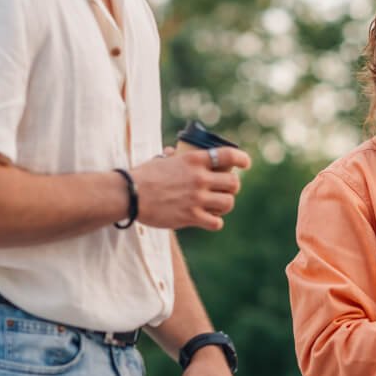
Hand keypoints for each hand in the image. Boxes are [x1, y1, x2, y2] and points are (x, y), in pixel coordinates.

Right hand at [130, 147, 251, 229]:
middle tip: (225, 190)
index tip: (246, 163)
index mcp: (194, 160)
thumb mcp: (160, 160)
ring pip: (228, 203)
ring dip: (225, 205)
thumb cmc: (142, 176)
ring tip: (218, 206)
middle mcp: (200, 178)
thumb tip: (174, 152)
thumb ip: (173, 157)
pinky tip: (208, 220)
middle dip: (232, 188)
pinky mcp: (191, 216)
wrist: (129, 194)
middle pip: (233, 183)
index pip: (228, 156)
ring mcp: (197, 198)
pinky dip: (215, 222)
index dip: (241, 159)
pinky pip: (216, 223)